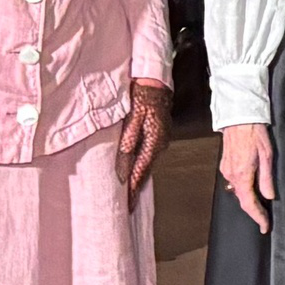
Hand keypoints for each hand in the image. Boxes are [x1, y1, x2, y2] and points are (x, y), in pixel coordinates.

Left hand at [118, 82, 170, 198]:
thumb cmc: (143, 95)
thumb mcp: (131, 119)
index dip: (133, 189)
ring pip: (148, 162)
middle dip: (136, 186)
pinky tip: (135, 168)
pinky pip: (149, 153)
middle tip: (128, 203)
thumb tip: (122, 169)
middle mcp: (161, 143)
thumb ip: (127, 144)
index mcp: (154, 141)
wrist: (156, 80)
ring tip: (129, 189)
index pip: (141, 171)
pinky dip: (141, 163)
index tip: (128, 204)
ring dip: (138, 175)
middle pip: (146, 170)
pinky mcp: (159, 134)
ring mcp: (162, 139)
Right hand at [220, 123, 273, 229]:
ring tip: (260, 204)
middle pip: (242, 199)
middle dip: (254, 210)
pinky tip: (251, 185)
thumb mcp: (267, 156)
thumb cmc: (254, 133)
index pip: (249, 203)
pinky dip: (243, 187)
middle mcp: (231, 175)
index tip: (264, 226)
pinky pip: (234, 181)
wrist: (239, 117)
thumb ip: (267, 178)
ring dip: (248, 198)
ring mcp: (226, 169)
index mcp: (243, 175)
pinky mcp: (225, 164)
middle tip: (264, 218)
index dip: (258, 217)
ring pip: (238, 190)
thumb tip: (269, 195)